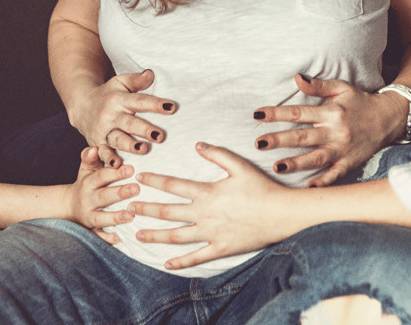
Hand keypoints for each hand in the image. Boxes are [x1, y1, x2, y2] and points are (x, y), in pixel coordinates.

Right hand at [66, 146, 139, 243]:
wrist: (68, 207)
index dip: (115, 173)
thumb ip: (90, 158)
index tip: (131, 169)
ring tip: (131, 215)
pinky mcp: (90, 231)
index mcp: (88, 183)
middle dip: (119, 193)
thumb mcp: (86, 170)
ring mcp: (88, 217)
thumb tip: (94, 148)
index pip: (101, 176)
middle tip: (136, 188)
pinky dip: (108, 238)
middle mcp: (87, 200)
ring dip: (115, 217)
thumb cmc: (85, 184)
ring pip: (101, 218)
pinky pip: (98, 237)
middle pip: (103, 196)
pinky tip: (121, 238)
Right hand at [70, 69, 174, 166]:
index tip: (171, 107)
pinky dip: (109, 160)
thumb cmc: (108, 94)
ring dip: (130, 145)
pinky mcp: (98, 143)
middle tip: (159, 136)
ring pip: (117, 139)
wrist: (81, 105)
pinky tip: (117, 166)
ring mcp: (103, 131)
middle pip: (129, 123)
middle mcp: (111, 115)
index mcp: (119, 99)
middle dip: (144, 129)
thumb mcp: (120, 82)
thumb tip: (151, 74)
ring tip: (143, 149)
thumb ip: (136, 80)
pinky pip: (103, 153)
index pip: (140, 101)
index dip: (155, 104)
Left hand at [128, 142, 296, 269]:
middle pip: (168, 212)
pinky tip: (166, 264)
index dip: (154, 181)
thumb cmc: (262, 188)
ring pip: (176, 236)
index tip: (139, 179)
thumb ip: (217, 154)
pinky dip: (180, 262)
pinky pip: (196, 257)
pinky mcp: (220, 248)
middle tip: (128, 208)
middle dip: (146, 209)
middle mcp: (204, 214)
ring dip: (156, 236)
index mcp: (207, 192)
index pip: (174, 185)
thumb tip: (197, 145)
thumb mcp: (239, 166)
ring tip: (139, 235)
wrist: (282, 213)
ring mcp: (211, 233)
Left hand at [253, 75, 406, 185]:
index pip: (298, 113)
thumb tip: (297, 78)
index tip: (257, 115)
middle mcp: (335, 131)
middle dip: (279, 140)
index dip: (276, 113)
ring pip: (316, 158)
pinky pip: (335, 175)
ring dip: (296, 163)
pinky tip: (308, 188)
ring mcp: (343, 149)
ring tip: (277, 166)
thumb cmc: (360, 102)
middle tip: (258, 143)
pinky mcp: (350, 163)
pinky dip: (323, 182)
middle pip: (303, 137)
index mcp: (330, 112)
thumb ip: (318, 86)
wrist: (390, 118)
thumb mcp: (341, 88)